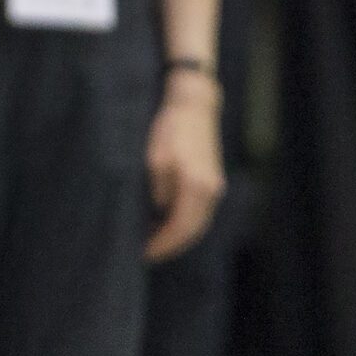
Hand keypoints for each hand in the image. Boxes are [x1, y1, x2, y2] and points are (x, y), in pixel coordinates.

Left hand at [142, 74, 225, 261]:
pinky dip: (181, 220)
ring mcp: (214, 185)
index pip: (181, 229)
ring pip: (196, 222)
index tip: (142, 254)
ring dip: (175, 234)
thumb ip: (157, 192)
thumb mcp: (154, 160)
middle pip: (192, 231)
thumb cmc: (170, 128)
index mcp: (197, 187)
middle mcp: (211, 190)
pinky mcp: (211, 178)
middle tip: (145, 252)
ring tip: (150, 239)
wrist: (193, 102)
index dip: (161, 245)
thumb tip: (157, 214)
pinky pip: (197, 209)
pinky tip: (162, 220)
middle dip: (169, 244)